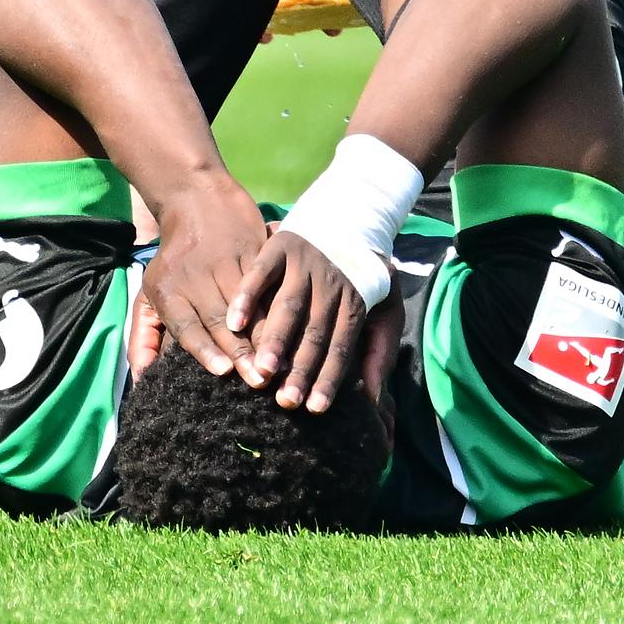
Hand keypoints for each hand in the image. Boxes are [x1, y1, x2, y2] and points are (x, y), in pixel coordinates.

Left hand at [139, 175, 263, 379]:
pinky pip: (265, 283)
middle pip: (219, 319)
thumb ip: (143, 338)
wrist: (195, 197)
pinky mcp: (250, 249)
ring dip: (264, 335)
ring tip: (279, 362)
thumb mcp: (149, 293)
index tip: (223, 371)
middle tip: (259, 382)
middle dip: (241, 351)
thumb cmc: (173, 260)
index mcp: (168, 289)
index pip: (187, 325)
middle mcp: (195, 276)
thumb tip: (139, 378)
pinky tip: (290, 328)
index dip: (205, 349)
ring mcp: (225, 261)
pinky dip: (276, 308)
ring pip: (247, 303)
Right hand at [228, 228, 369, 411]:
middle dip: (300, 369)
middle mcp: (330, 283)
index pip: (342, 346)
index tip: (314, 408)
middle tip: (285, 402)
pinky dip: (247, 296)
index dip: (329, 377)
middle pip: (314, 332)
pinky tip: (234, 323)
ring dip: (274, 339)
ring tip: (260, 371)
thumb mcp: (388, 307)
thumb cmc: (366, 273)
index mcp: (356, 300)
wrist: (351, 214)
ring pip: (288, 306)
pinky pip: (261, 272)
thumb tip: (373, 397)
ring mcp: (305, 263)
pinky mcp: (281, 246)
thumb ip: (380, 351)